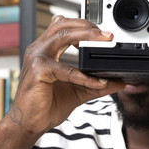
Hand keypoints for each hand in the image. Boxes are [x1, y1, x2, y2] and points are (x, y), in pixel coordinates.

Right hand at [7, 15, 123, 138]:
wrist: (30, 123)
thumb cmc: (46, 106)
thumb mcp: (78, 92)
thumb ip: (97, 85)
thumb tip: (119, 83)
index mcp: (46, 50)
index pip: (63, 26)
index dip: (83, 24)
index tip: (103, 33)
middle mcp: (39, 49)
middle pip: (63, 24)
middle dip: (87, 25)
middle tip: (108, 35)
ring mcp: (37, 58)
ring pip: (63, 36)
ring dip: (86, 36)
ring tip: (104, 42)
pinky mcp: (39, 71)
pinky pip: (66, 69)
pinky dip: (84, 76)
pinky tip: (97, 82)